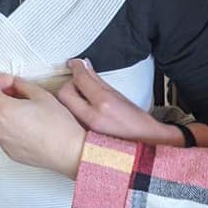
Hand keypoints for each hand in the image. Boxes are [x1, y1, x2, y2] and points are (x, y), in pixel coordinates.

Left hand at [0, 75, 85, 176]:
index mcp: (3, 109)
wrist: (68, 151)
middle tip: (7, 93)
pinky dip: (1, 127)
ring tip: (12, 109)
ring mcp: (1, 141)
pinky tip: (18, 124)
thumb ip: (23, 86)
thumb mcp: (42, 96)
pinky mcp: (8, 152)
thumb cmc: (58, 125)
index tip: (9, 81)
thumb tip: (16, 84)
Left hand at [57, 59, 181, 142]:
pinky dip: (74, 109)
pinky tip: (84, 110)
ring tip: (84, 97)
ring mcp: (85, 128)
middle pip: (64, 94)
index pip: (81, 79)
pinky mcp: (82, 136)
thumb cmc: (137, 123)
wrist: (143, 143)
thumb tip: (85, 68)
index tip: (75, 63)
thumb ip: (98, 81)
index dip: (77, 67)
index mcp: (104, 103)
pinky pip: (70, 117)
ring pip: (65, 106)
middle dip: (70, 84)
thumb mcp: (119, 96)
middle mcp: (92, 117)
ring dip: (71, 97)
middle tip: (79, 82)